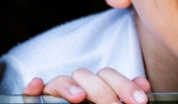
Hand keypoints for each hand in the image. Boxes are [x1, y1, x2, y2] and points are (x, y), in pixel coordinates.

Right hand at [21, 68, 150, 103]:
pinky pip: (33, 93)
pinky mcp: (40, 101)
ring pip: (61, 80)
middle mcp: (79, 88)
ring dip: (70, 87)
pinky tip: (36, 85)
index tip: (140, 100)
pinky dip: (34, 88)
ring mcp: (59, 95)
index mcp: (99, 87)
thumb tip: (144, 85)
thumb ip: (127, 97)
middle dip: (104, 91)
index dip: (126, 86)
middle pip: (88, 77)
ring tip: (79, 98)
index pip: (109, 76)